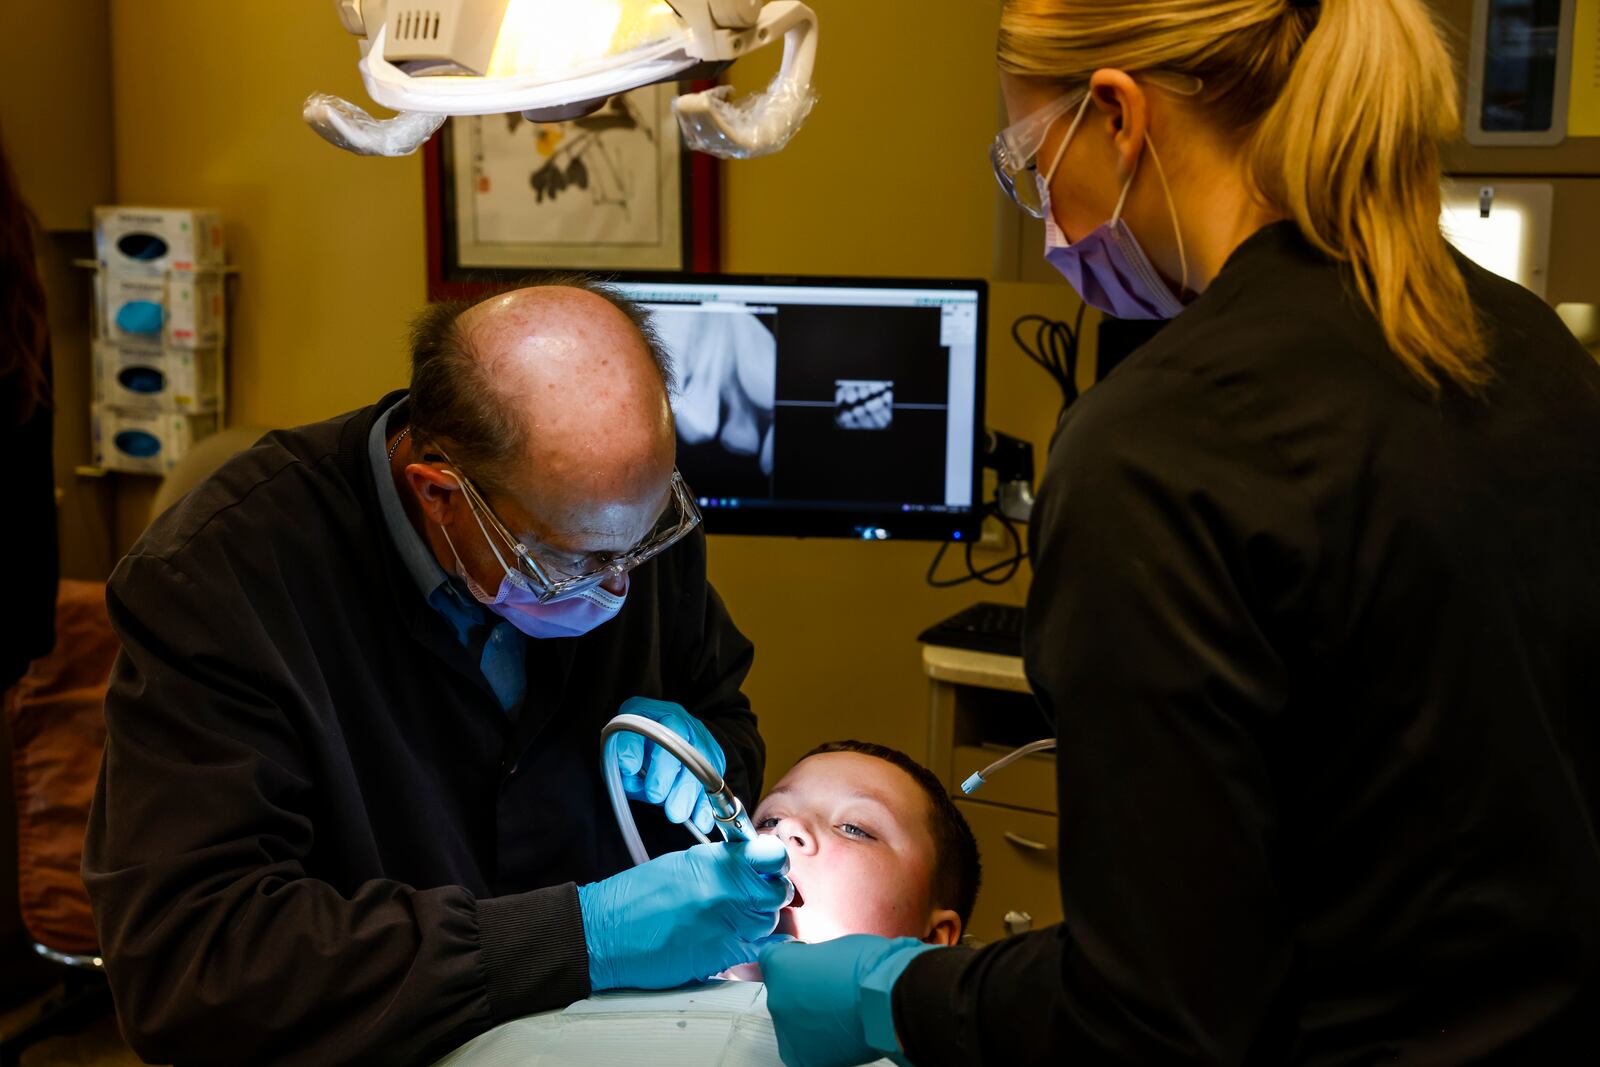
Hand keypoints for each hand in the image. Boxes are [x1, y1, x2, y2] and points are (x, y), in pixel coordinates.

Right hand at [579, 836, 792, 990]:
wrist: (604, 934)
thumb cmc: (635, 898)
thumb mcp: (679, 864)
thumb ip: (720, 865)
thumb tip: (750, 867)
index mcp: (714, 862)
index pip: (771, 856)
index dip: (776, 863)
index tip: (772, 868)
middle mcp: (724, 890)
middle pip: (775, 893)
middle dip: (768, 895)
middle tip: (752, 899)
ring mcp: (725, 924)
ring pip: (767, 923)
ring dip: (758, 922)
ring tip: (732, 922)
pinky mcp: (720, 955)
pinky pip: (756, 951)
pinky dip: (755, 948)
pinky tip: (738, 943)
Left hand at [612, 696, 727, 834]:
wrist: (663, 747)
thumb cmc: (637, 750)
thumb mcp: (620, 750)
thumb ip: (621, 759)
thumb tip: (630, 771)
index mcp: (648, 712)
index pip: (641, 723)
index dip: (634, 745)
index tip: (627, 768)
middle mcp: (678, 720)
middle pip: (676, 741)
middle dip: (665, 772)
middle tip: (655, 795)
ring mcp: (699, 738)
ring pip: (699, 761)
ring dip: (687, 790)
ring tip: (676, 813)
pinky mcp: (714, 759)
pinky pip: (714, 780)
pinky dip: (706, 803)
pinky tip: (700, 819)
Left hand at [760, 935, 935, 1066]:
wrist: (888, 999)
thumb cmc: (870, 968)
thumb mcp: (836, 947)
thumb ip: (814, 958)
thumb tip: (816, 967)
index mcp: (779, 964)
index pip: (771, 961)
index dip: (793, 962)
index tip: (806, 965)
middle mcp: (775, 998)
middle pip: (783, 994)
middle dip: (803, 992)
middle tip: (833, 991)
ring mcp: (787, 1030)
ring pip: (793, 1023)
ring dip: (810, 1019)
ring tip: (841, 1014)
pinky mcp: (802, 1057)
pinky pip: (805, 1048)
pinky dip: (820, 1043)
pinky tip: (841, 1031)